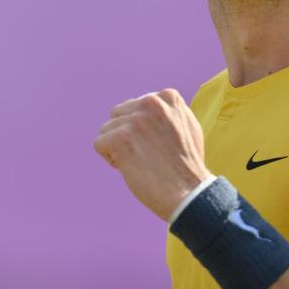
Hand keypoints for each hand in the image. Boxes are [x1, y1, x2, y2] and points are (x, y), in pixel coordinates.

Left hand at [94, 88, 211, 220]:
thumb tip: (149, 102)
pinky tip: (129, 167)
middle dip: (125, 136)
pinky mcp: (121, 138)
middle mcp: (151, 102)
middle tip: (146, 155)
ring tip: (139, 162)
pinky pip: (99, 143)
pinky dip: (110, 159)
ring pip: (106, 129)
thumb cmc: (188, 165)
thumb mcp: (187, 126)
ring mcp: (136, 120)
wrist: (189, 191)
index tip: (157, 145)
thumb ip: (168, 111)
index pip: (135, 106)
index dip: (140, 129)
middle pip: (118, 115)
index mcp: (168, 96)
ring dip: (117, 148)